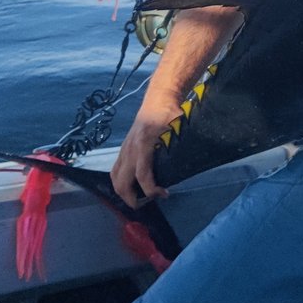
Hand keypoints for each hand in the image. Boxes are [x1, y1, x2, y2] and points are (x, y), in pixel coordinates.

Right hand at [109, 92, 181, 206]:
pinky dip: (120, 183)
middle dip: (133, 199)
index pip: (142, 175)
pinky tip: (132, 187)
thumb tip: (187, 168)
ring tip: (139, 198)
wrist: (157, 99)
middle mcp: (130, 149)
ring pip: (115, 179)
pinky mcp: (122, 150)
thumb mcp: (178, 130)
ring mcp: (124, 150)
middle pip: (122, 183)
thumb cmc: (170, 114)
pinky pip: (115, 171)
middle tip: (148, 203)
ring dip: (124, 193)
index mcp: (144, 144)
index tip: (164, 194)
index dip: (151, 190)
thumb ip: (179, 148)